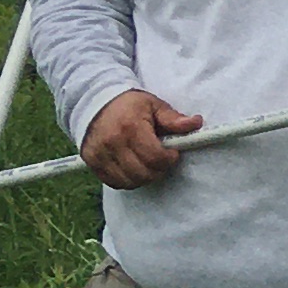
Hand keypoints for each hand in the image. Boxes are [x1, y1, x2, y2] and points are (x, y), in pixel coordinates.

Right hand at [83, 88, 201, 187]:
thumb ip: (173, 118)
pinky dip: (128, 180)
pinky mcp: (92, 163)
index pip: (155, 157)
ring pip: (130, 182)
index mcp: (130, 127)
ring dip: (144, 176)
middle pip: (144, 173)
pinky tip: (133, 167)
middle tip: (161, 159)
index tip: (172, 152)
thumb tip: (196, 123)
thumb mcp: (153, 105)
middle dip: (159, 169)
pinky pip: (115, 183)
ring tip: (147, 162)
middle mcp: (112, 143)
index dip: (169, 159)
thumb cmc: (129, 105)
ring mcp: (99, 155)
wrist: (95, 103)